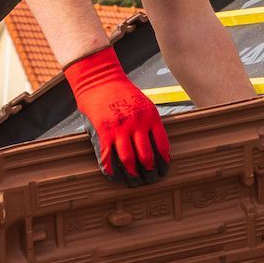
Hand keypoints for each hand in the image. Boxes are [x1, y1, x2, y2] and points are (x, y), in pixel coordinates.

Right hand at [64, 46, 169, 184]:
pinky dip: (112, 172)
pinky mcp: (103, 132)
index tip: (163, 171)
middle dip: (150, 173)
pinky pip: (108, 159)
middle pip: (147, 157)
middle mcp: (137, 124)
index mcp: (151, 117)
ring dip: (133, 176)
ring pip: (129, 161)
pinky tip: (116, 179)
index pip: (162, 146)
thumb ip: (148, 125)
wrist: (100, 79)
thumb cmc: (122, 93)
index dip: (163, 163)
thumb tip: (157, 149)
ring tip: (135, 183)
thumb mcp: (143, 105)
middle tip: (150, 181)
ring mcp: (119, 129)